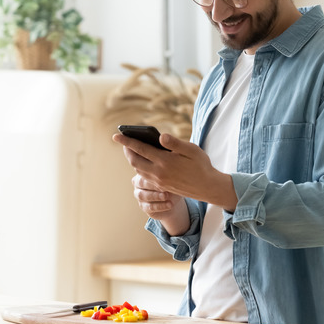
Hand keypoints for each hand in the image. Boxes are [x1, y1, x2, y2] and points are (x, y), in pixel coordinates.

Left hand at [112, 132, 237, 211]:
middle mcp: (158, 172)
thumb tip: (160, 136)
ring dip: (132, 159)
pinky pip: (145, 176)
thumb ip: (175, 143)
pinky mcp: (161, 186)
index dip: (127, 141)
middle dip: (126, 150)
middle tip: (123, 141)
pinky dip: (139, 167)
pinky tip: (142, 161)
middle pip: (134, 161)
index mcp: (165, 161)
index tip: (116, 135)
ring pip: (138, 169)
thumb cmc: (201, 165)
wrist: (207, 187)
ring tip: (131, 149)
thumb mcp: (192, 150)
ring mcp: (159, 181)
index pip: (140, 149)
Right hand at [131, 173, 189, 234]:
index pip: (144, 172)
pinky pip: (149, 207)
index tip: (165, 177)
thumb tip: (169, 175)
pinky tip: (169, 204)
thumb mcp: (172, 180)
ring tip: (166, 196)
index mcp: (143, 173)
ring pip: (142, 195)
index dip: (153, 175)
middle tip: (164, 187)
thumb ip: (168, 177)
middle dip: (153, 185)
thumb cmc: (171, 185)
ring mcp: (139, 195)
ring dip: (155, 196)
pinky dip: (160, 206)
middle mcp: (138, 183)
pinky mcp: (143, 206)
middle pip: (141, 183)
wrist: (172, 201)